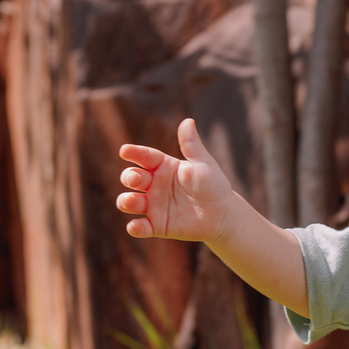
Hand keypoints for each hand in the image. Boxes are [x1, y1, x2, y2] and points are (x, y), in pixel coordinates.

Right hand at [117, 118, 232, 243]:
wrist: (223, 214)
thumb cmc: (214, 185)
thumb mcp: (203, 164)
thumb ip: (192, 145)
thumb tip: (188, 121)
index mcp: (164, 167)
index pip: (144, 157)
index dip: (134, 153)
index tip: (125, 151)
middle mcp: (154, 185)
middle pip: (131, 178)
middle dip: (129, 177)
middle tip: (138, 180)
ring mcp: (154, 205)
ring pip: (129, 202)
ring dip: (126, 201)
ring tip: (132, 201)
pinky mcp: (157, 225)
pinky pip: (140, 227)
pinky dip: (135, 228)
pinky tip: (135, 226)